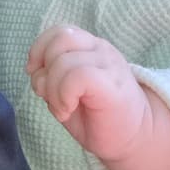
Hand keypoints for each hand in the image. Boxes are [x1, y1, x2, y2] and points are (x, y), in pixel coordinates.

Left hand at [26, 25, 149, 162]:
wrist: (135, 139)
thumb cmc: (98, 116)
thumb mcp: (66, 91)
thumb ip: (51, 76)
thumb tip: (35, 71)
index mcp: (90, 47)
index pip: (59, 31)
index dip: (39, 49)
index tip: (36, 74)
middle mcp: (100, 49)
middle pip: (59, 41)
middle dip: (44, 72)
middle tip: (51, 97)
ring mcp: (108, 64)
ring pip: (64, 61)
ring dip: (52, 90)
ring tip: (62, 109)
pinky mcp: (111, 84)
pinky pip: (77, 76)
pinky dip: (63, 96)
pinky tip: (67, 111)